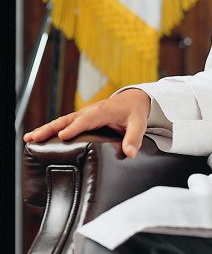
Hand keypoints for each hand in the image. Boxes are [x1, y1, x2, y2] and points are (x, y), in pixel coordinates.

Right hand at [23, 88, 151, 158]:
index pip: (87, 119)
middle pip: (67, 119)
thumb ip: (135, 137)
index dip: (75, 127)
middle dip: (51, 128)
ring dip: (45, 129)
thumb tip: (131, 153)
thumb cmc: (135, 112)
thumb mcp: (139, 123)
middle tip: (35, 137)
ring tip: (29, 138)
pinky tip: (37, 139)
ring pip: (62, 121)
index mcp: (103, 111)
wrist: (133, 100)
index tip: (62, 136)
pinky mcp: (80, 119)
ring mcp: (83, 114)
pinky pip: (63, 124)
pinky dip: (50, 130)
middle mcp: (90, 111)